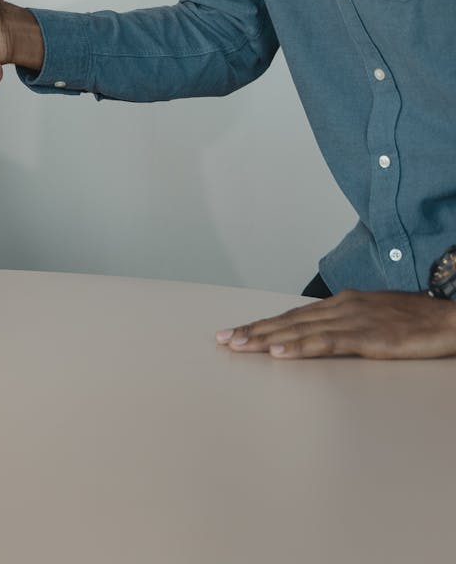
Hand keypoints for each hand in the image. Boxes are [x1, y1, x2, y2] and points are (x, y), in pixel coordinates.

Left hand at [215, 289, 455, 359]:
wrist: (449, 316)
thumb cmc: (415, 320)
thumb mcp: (374, 319)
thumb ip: (346, 325)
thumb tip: (321, 335)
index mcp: (341, 304)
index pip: (293, 316)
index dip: (262, 324)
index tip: (236, 332)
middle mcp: (340, 307)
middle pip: (288, 321)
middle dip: (253, 331)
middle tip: (223, 340)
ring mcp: (352, 320)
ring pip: (300, 330)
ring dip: (266, 339)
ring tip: (239, 346)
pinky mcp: (367, 337)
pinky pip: (326, 343)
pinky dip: (299, 347)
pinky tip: (279, 352)